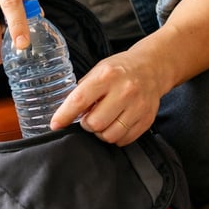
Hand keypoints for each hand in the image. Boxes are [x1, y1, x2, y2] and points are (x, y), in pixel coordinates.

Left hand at [50, 46, 165, 145]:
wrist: (152, 68)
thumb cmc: (121, 70)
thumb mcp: (98, 71)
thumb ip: (83, 91)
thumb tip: (66, 113)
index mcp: (107, 76)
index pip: (80, 100)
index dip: (64, 116)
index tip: (56, 125)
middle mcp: (125, 91)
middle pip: (95, 123)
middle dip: (87, 124)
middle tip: (90, 117)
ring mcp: (138, 106)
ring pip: (110, 135)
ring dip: (101, 133)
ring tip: (103, 121)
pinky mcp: (147, 119)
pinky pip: (124, 140)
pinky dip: (116, 137)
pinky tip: (116, 124)